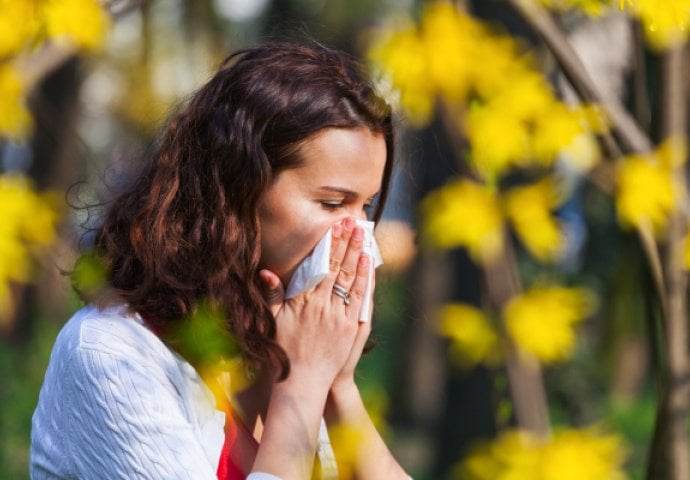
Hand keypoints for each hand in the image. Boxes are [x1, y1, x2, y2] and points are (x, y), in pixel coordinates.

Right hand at [258, 218, 370, 388]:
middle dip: (345, 243)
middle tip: (352, 223)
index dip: (327, 245)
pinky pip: (359, 298)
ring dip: (356, 254)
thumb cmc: (285, 350)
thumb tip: (266, 272)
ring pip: (349, 279)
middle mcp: (321, 305)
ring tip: (362, 235)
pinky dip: (363, 279)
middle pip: (336, 267)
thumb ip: (272, 295)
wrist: (303, 381)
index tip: (334, 227)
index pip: (318, 266)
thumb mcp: (273, 321)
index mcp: (302, 301)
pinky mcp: (350, 327)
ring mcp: (337, 316)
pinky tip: (367, 262)